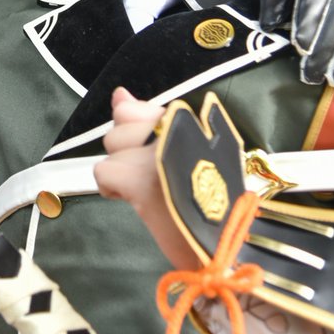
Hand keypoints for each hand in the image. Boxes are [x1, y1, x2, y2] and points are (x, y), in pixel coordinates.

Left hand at [95, 89, 197, 269]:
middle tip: (148, 175)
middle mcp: (173, 133)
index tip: (146, 148)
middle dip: (126, 152)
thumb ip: (150, 118)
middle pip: (120, 129)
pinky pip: (105, 172)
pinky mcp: (142, 183)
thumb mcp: (190, 149)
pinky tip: (131, 198)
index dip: (132, 127)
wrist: (228, 239)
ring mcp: (156, 156)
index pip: (135, 109)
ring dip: (122, 170)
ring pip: (112, 149)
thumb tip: (120, 94)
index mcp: (188, 124)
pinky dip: (112, 187)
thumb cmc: (214, 199)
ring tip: (145, 188)